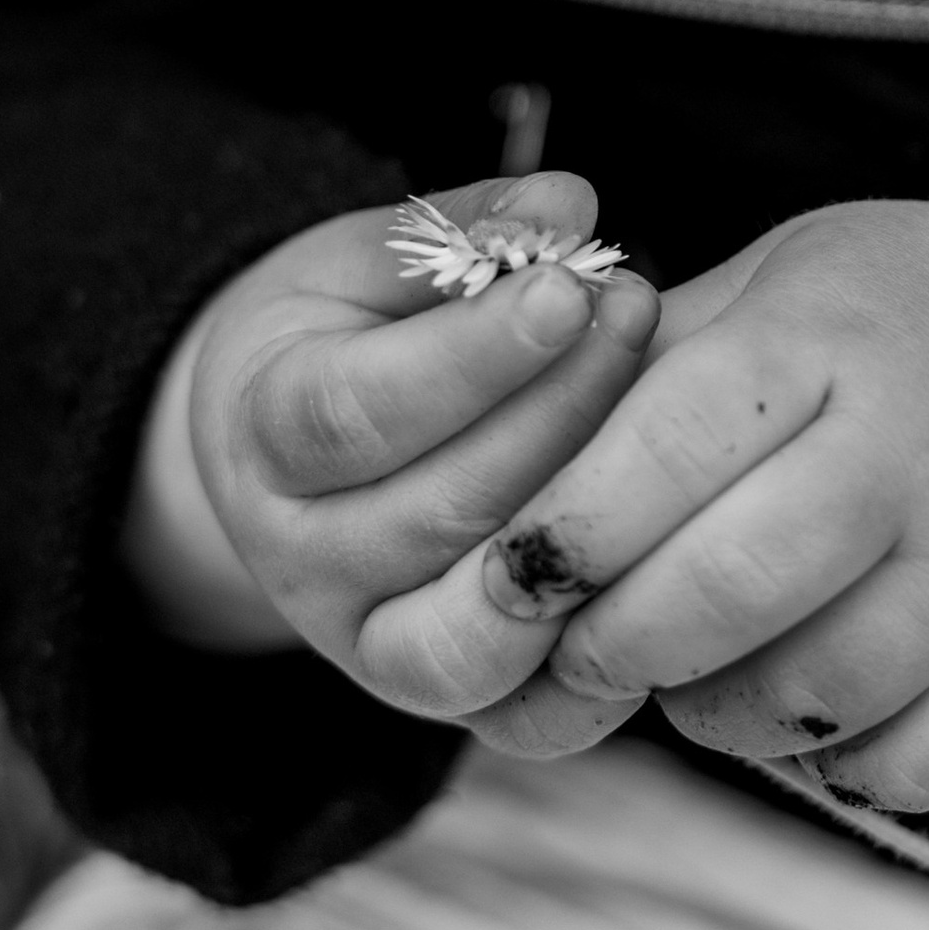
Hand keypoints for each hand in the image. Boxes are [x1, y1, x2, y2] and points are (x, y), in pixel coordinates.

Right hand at [120, 171, 658, 690]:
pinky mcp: (444, 708)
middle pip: (435, 514)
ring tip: (662, 420)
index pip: (356, 412)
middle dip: (557, 412)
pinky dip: (601, 658)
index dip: (470, 356)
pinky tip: (667, 551)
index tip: (569, 288)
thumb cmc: (349, 329)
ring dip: (583, 521)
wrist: (293, 452)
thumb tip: (565, 209)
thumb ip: (460, 231)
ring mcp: (367, 649)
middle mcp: (302, 561)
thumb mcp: (370, 257)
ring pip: (477, 631)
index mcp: (261, 436)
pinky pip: (528, 719)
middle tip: (638, 315)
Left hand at [344, 193, 928, 808]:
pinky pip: (905, 772)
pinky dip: (835, 761)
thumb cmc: (915, 315)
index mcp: (830, 333)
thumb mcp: (792, 279)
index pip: (653, 449)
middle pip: (711, 596)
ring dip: (716, 714)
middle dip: (612, 646)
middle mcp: (917, 447)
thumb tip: (493, 456)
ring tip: (705, 668)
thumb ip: (658, 364)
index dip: (558, 530)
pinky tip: (819, 701)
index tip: (510, 573)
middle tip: (584, 651)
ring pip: (800, 704)